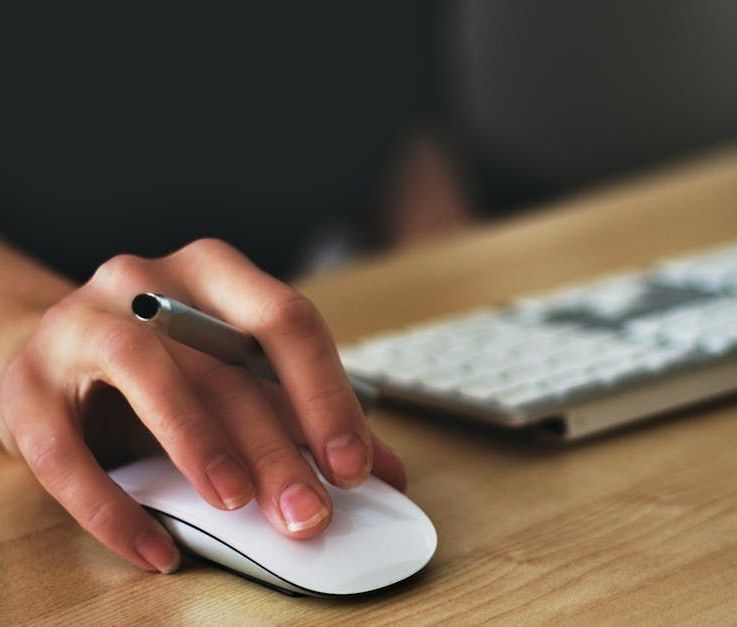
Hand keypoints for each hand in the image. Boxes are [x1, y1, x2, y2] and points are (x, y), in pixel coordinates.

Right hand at [0, 239, 404, 573]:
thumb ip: (305, 416)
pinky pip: (64, 449)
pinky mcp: (26, 385)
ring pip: (146, 373)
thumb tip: (382, 470)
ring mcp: (81, 325)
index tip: (354, 465)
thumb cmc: (166, 364)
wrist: (62, 354)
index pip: (286, 320)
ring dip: (199, 443)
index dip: (325, 394)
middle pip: (224, 360)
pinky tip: (156, 548)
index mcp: (215, 274)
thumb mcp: (237, 376)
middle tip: (308, 511)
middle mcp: (147, 282)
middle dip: (275, 444)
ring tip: (237, 505)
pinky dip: (113, 506)